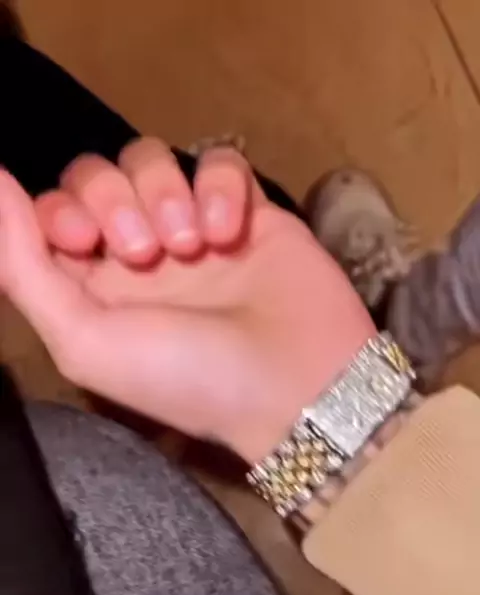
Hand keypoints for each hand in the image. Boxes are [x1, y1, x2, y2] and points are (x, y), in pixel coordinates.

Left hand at [0, 138, 373, 462]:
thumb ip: (23, 266)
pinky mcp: (247, 210)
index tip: (82, 238)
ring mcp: (193, 230)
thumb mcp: (85, 340)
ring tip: (193, 247)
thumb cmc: (185, 378)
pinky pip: (220, 161)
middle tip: (148, 254)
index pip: (54, 213)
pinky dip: (221, 186)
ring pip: (154, 160)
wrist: (296, 386)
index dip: (60, 210)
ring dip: (165, 194)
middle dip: (115, 201)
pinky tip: (231, 232)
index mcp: (94, 289)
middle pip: (99, 176)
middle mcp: (138, 256)